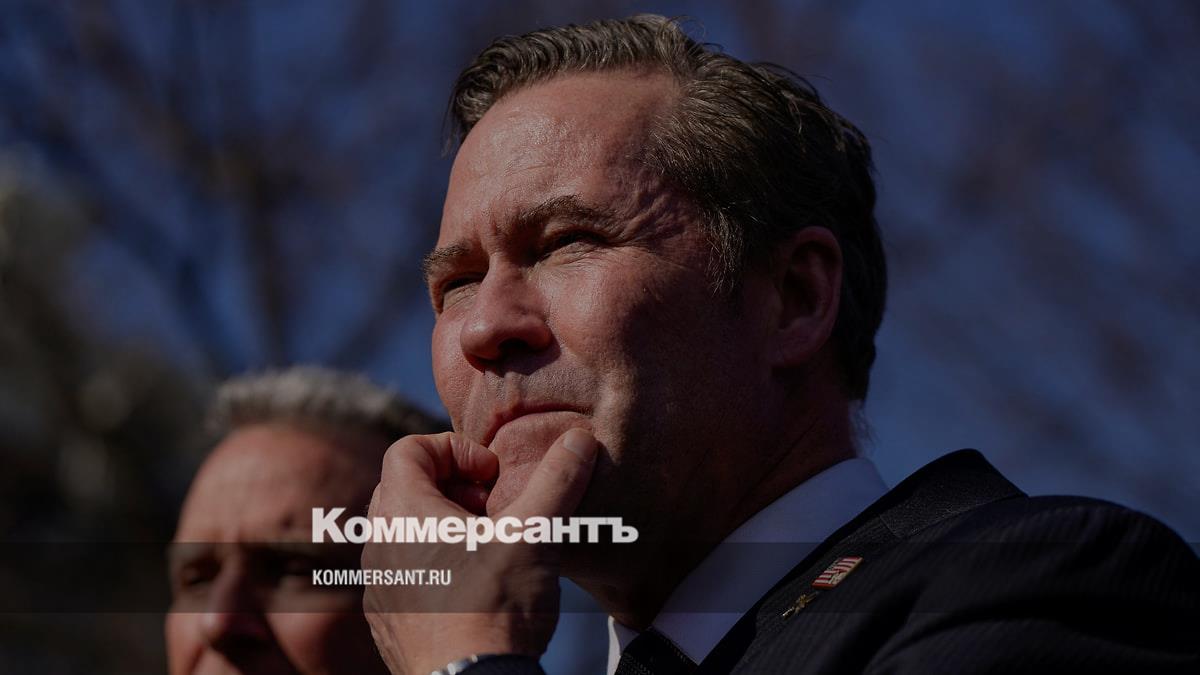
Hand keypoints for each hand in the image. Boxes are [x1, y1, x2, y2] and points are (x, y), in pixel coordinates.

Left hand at [362, 428, 597, 674]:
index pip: (408, 449)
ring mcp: (379, 586)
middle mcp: (379, 545)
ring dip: (443, 527)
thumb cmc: (494, 608)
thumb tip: (580, 438)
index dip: (455, 448)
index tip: (492, 476)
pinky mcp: (387, 621)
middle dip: (452, 486)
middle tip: (492, 507)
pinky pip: (402, 573)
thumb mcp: (535, 535)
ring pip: (403, 532)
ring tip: (487, 548)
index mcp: (404, 513)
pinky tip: (473, 587)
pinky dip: (433, 565)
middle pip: (404, 486)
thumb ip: (556, 480)